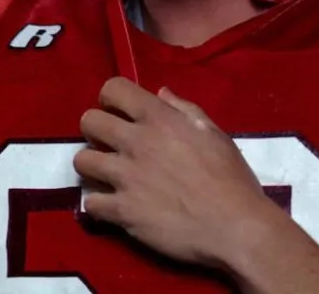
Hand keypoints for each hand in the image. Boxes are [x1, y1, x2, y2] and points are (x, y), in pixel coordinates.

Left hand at [73, 77, 285, 270]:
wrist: (237, 228)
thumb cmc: (232, 180)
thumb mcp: (215, 135)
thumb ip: (184, 110)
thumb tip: (160, 93)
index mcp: (159, 120)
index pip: (114, 88)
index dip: (111, 99)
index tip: (119, 112)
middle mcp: (136, 143)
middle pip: (88, 122)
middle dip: (95, 131)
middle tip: (110, 145)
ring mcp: (125, 177)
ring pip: (81, 161)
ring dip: (92, 167)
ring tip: (107, 177)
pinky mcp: (122, 211)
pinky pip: (89, 203)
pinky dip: (97, 206)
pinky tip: (112, 207)